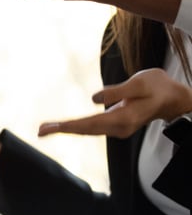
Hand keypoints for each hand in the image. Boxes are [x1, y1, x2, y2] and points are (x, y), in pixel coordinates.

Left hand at [38, 68, 191, 137]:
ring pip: (89, 129)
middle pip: (86, 129)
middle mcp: (120, 127)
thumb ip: (117, 92)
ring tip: (45, 129)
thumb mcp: (139, 83)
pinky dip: (77, 126)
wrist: (174, 98)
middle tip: (40, 131)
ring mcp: (119, 128)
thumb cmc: (157, 87)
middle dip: (63, 130)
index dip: (70, 126)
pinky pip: (93, 126)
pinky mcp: (117, 123)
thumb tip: (94, 99)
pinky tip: (64, 126)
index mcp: (124, 118)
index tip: (52, 128)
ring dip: (67, 129)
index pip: (91, 123)